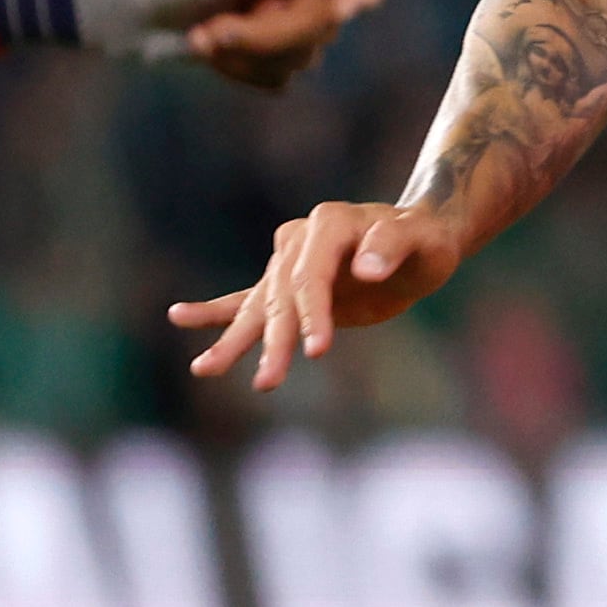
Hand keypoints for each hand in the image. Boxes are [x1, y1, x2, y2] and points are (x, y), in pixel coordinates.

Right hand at [171, 199, 465, 390]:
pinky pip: (247, 298)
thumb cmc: (426, 239)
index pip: (310, 274)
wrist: (419, 237)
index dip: (312, 313)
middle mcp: (300, 238)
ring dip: (236, 340)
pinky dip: (217, 312)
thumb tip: (365, 270)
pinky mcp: (289, 283)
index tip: (317, 351)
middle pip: (280, 295)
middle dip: (274, 340)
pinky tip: (180, 316)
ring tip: (205, 370)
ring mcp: (289, 260)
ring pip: (259, 304)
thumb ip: (393, 247)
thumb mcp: (424, 240)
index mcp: (329, 224)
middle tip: (268, 382)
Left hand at [174, 0, 396, 90]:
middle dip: (269, 35)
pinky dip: (239, 69)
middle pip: (328, 23)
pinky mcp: (261, 54)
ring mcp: (283, 20)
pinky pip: (276, 79)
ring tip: (201, 35)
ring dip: (247, 53)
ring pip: (302, 58)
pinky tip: (206, 47)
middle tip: (214, 31)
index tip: (345, 6)